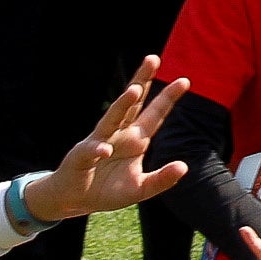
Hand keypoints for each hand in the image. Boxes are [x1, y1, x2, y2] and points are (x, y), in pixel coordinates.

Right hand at [28, 57, 192, 222]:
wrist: (75, 200)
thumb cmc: (107, 190)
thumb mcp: (140, 189)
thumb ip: (162, 179)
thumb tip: (184, 167)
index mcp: (136, 139)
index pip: (155, 114)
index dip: (168, 98)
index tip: (185, 80)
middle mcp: (119, 134)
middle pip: (132, 104)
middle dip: (142, 81)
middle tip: (153, 59)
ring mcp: (100, 141)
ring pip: (112, 118)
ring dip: (121, 105)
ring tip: (134, 91)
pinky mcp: (82, 156)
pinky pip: (91, 150)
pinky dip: (98, 150)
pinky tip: (105, 150)